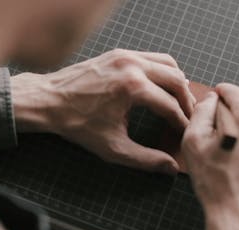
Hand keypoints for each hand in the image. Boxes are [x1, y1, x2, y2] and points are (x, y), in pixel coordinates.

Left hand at [11, 49, 195, 174]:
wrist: (48, 101)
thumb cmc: (76, 123)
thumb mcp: (112, 147)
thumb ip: (145, 159)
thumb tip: (169, 167)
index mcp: (132, 88)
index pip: (170, 105)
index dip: (182, 122)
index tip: (186, 132)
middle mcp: (132, 66)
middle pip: (176, 80)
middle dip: (186, 100)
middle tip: (189, 116)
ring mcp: (125, 56)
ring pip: (167, 63)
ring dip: (178, 82)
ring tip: (180, 100)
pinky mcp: (118, 53)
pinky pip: (151, 57)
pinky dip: (162, 70)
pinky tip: (161, 85)